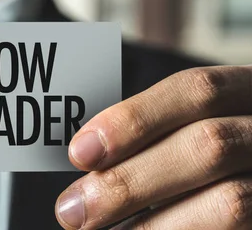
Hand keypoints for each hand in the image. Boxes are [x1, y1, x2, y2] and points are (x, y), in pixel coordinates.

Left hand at [55, 66, 251, 228]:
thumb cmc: (218, 153)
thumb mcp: (198, 125)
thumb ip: (158, 133)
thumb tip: (87, 155)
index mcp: (249, 92)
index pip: (197, 90)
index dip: (134, 119)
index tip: (80, 151)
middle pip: (207, 146)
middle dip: (130, 180)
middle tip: (74, 210)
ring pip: (230, 202)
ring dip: (152, 224)